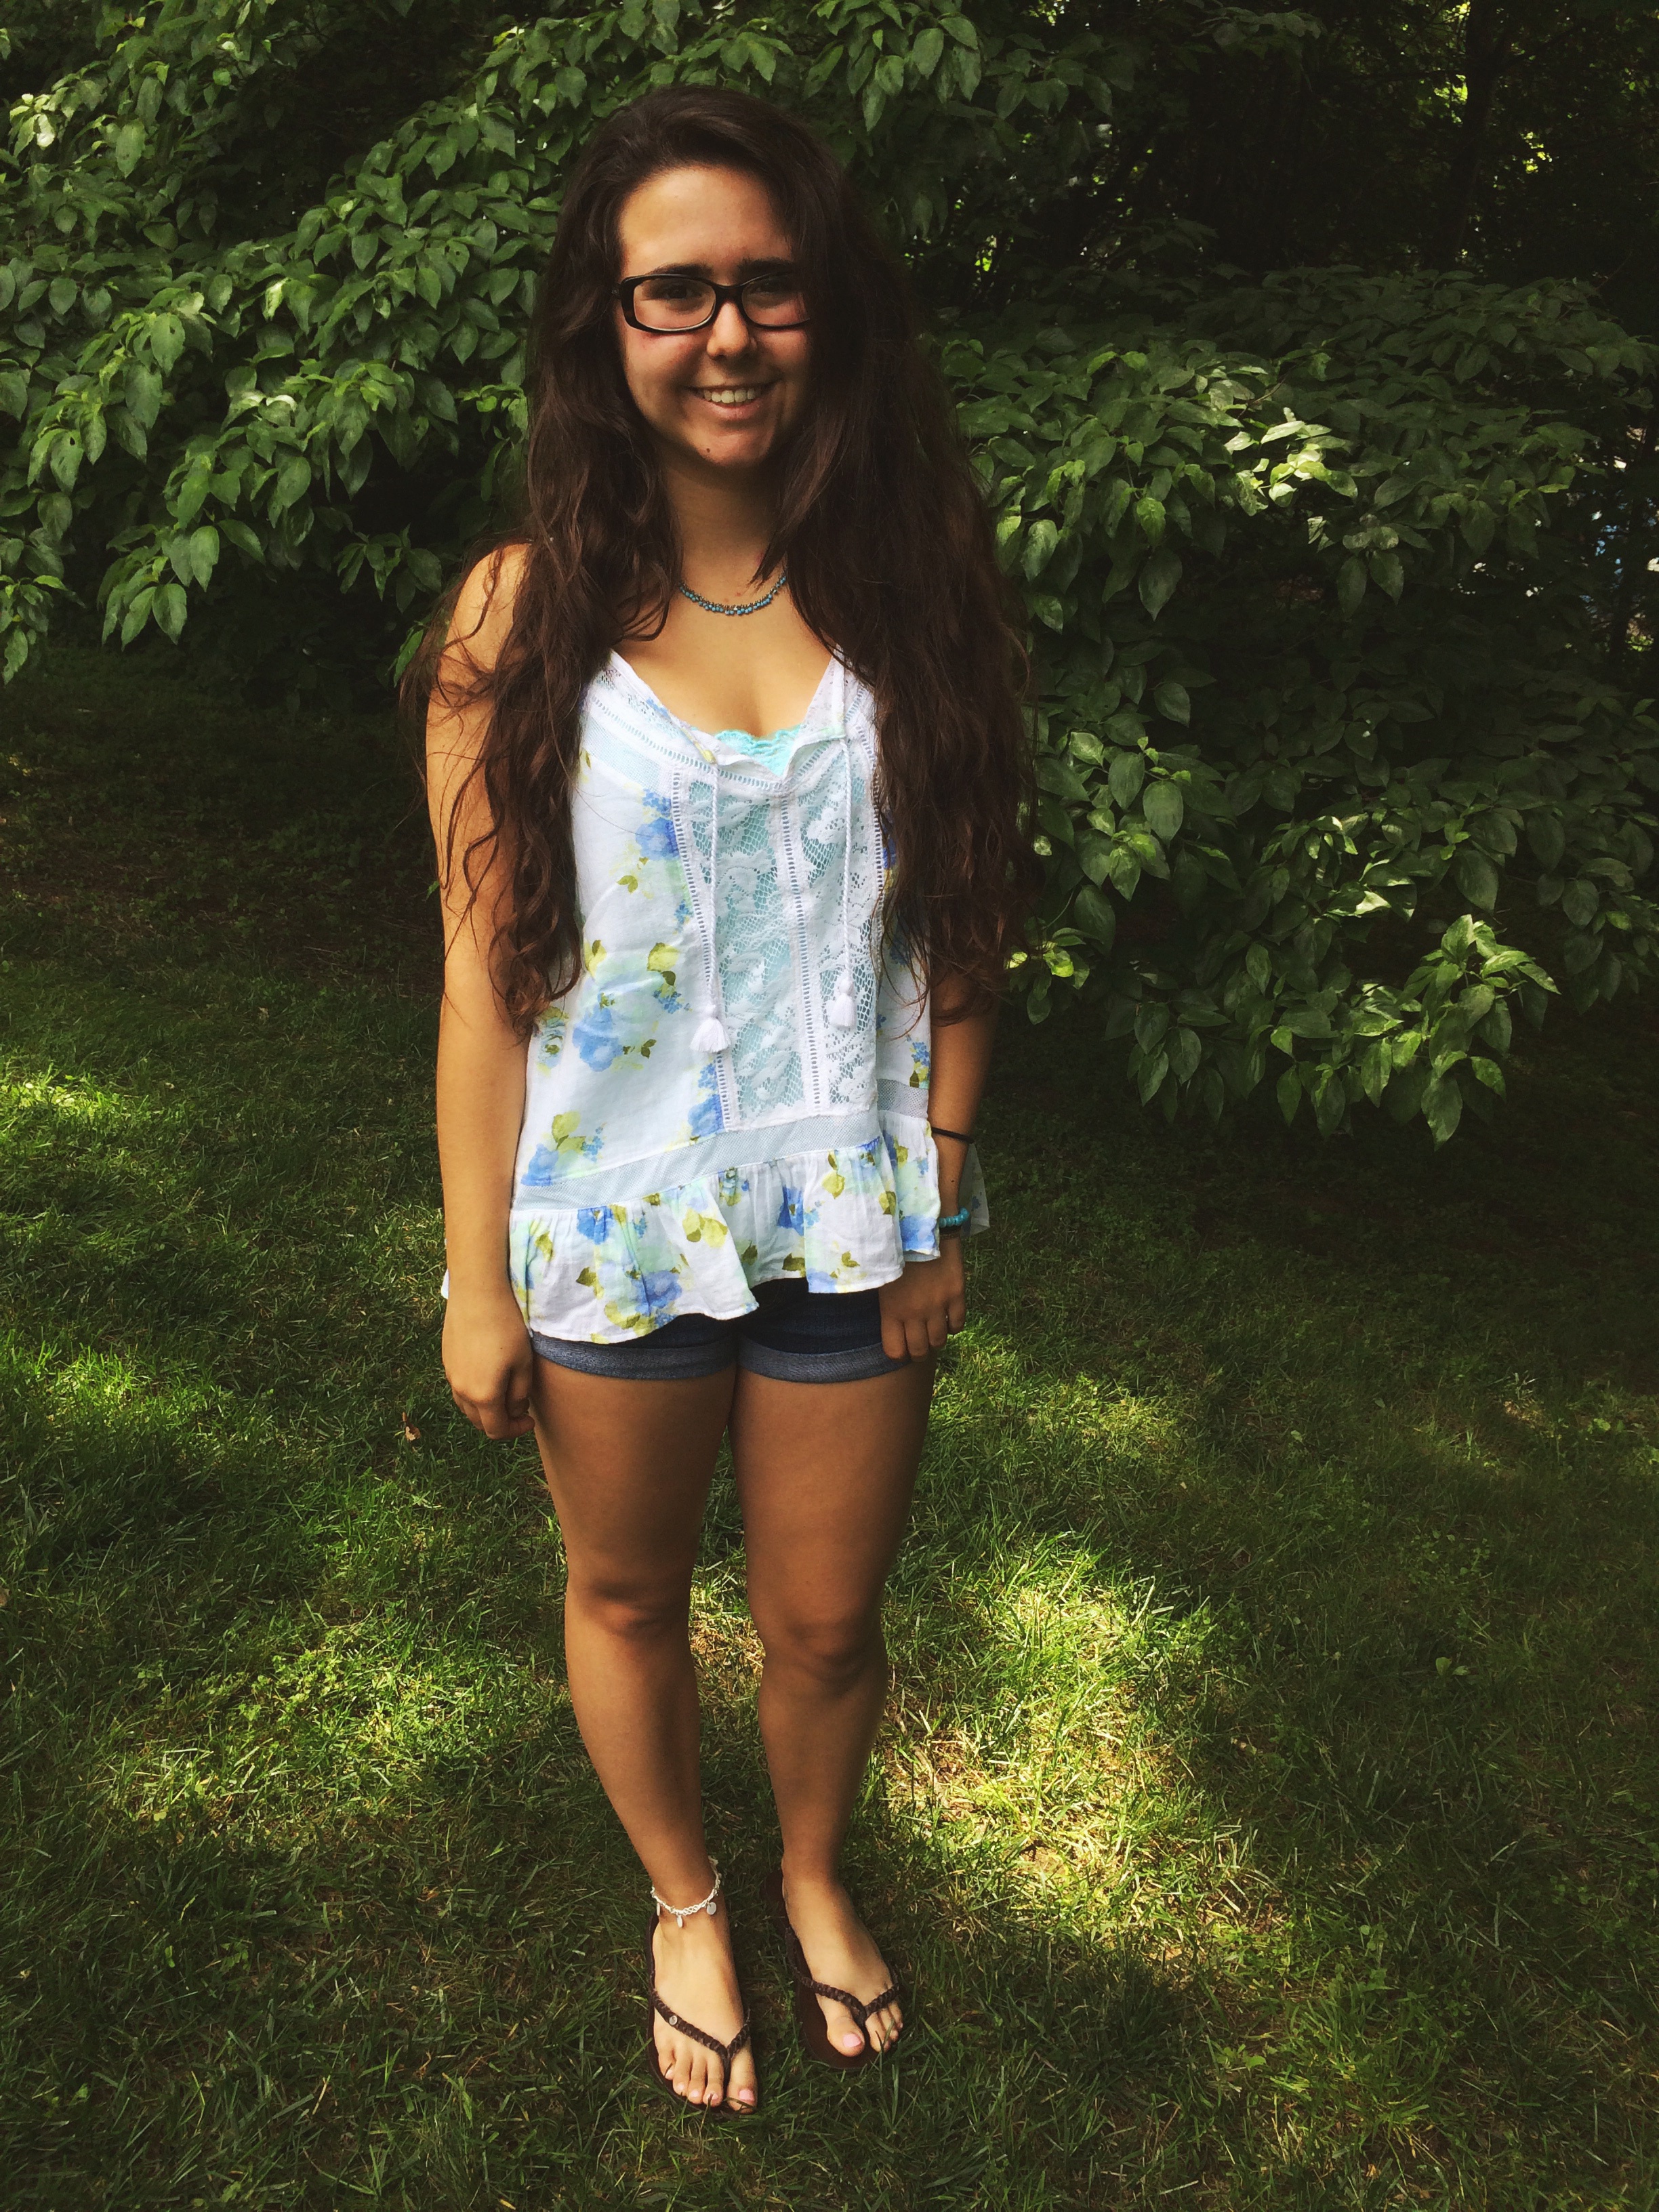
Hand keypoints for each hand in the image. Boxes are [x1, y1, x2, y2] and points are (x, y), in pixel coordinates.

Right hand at [443, 1285, 536, 1437]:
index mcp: (483, 1396)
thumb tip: (513, 1410)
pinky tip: (488, 1377)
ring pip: (467, 1407)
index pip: (497, 1430)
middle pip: (480, 1423)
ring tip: (504, 1394)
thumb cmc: (506, 1326)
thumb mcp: (523, 1363)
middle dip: (501, 1422)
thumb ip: (519, 1393)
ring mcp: (450, 1376)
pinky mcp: (446, 1361)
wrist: (477, 1293)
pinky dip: (474, 1394)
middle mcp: (462, 1391)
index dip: (515, 1430)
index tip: (530, 1420)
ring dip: (485, 1409)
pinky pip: (459, 1389)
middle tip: (520, 1408)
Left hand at [878, 1241, 966, 1362]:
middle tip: (918, 1345)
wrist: (921, 1224)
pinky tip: (947, 1319)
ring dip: (935, 1340)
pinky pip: (958, 1324)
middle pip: (919, 1350)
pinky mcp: (956, 1294)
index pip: (895, 1351)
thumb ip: (886, 1306)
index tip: (899, 1347)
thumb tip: (892, 1326)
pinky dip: (953, 1326)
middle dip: (918, 1352)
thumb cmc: (893, 1251)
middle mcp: (915, 1313)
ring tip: (932, 1332)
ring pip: (940, 1341)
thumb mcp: (881, 1280)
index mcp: (891, 1310)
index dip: (898, 1353)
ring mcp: (938, 1305)